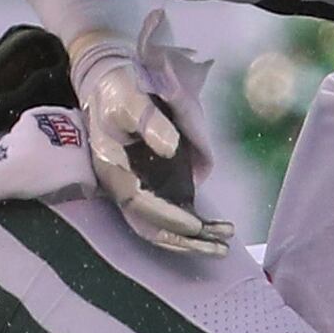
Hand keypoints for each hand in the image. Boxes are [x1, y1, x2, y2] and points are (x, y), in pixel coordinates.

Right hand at [63, 35, 230, 255]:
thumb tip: (170, 148)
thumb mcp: (129, 100)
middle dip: (184, 241)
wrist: (108, 84)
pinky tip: (215, 228)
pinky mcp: (151, 183)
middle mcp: (124, 187)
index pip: (139, 204)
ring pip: (161, 226)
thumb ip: (148, 121)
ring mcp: (138, 187)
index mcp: (113, 171)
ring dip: (192, 238)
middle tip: (219, 248)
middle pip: (151, 227)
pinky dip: (191, 224)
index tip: (195, 225)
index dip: (167, 217)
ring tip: (224, 243)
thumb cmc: (117, 92)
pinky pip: (170, 212)